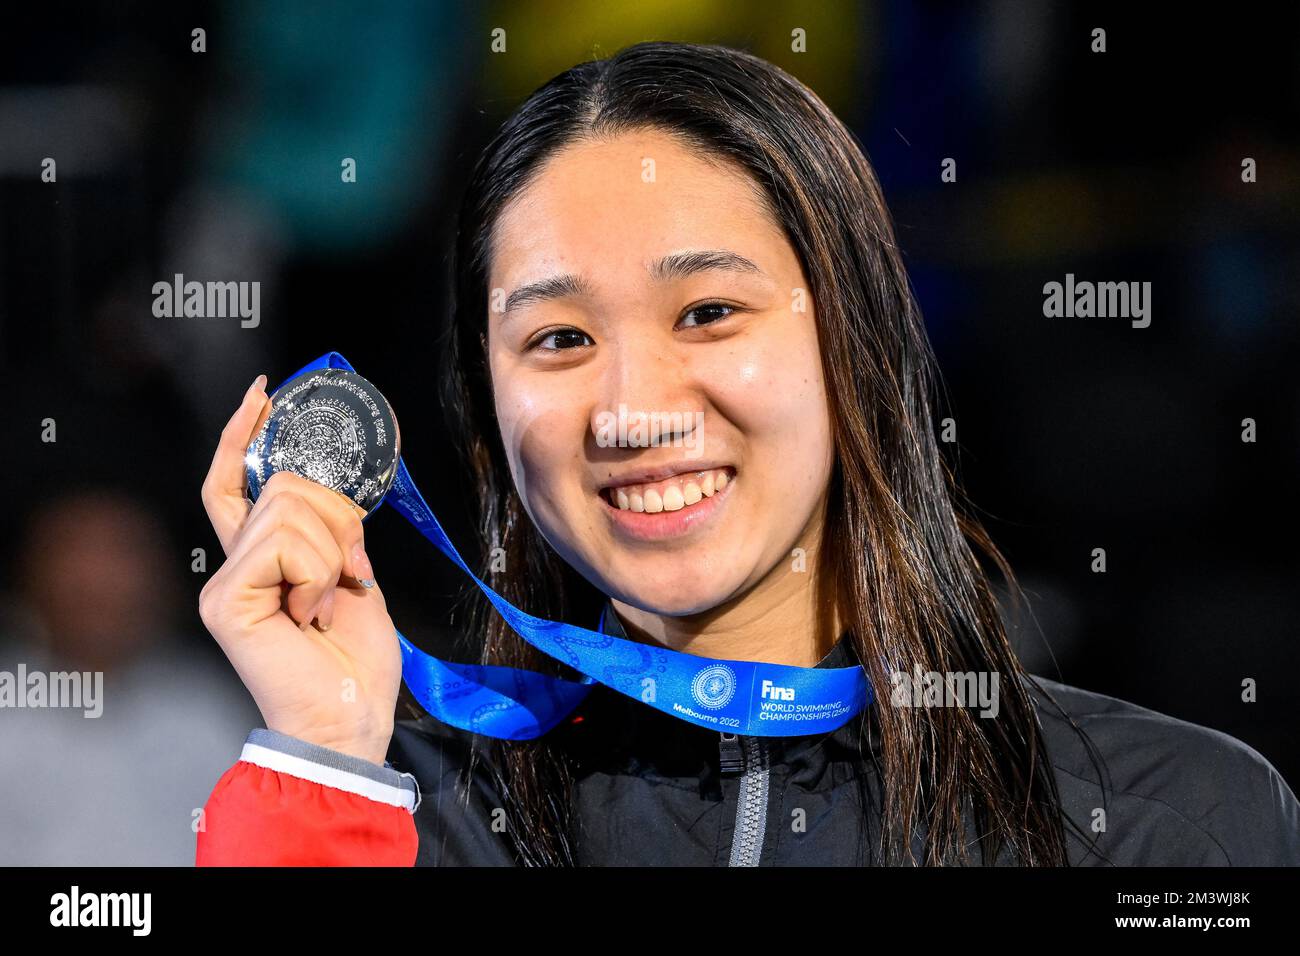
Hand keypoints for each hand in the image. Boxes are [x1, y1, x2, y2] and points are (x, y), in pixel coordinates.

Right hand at [198, 374, 401, 765]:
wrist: (349, 716)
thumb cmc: (353, 657)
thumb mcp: (351, 574)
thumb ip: (329, 530)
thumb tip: (328, 488)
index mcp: (260, 557)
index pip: (235, 479)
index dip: (244, 432)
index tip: (265, 392)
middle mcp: (232, 563)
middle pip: (281, 484)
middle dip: (336, 517)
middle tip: (350, 572)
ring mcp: (224, 581)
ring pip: (288, 507)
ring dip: (331, 552)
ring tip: (328, 601)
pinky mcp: (225, 598)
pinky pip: (284, 543)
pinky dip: (317, 572)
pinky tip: (311, 613)